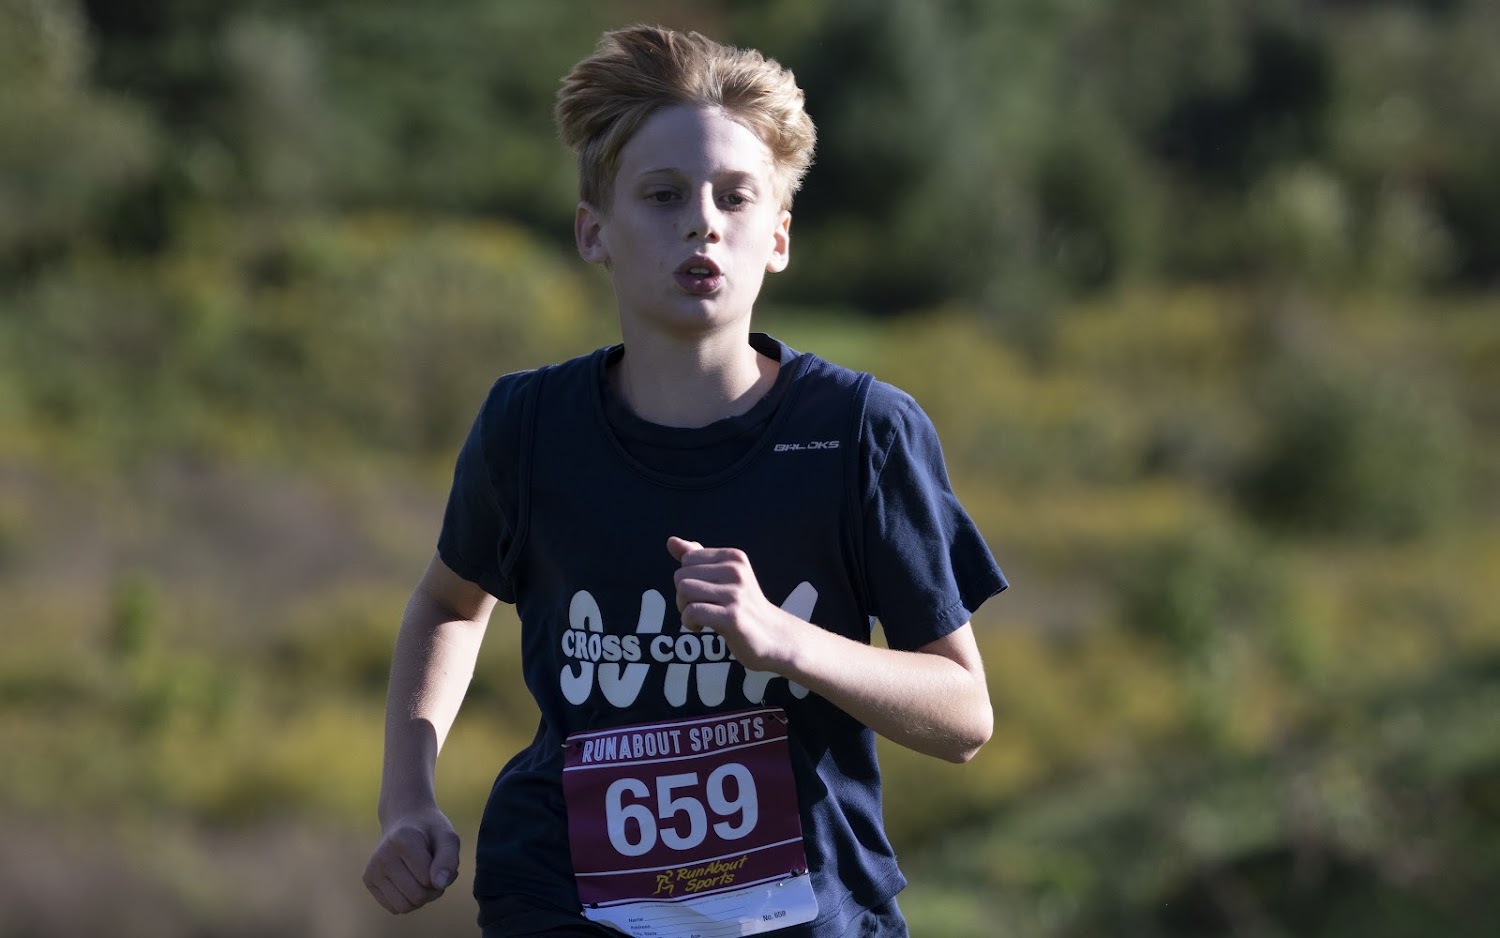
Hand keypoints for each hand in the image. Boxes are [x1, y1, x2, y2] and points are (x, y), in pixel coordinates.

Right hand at [362, 807, 459, 914]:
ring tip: (423, 879)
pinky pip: (394, 908)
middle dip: (432, 890)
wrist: (405, 820)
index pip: (428, 880)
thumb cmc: (431, 832)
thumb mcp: (448, 838)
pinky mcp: (368, 880)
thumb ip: (449, 860)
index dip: (441, 876)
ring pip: (404, 907)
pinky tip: (409, 882)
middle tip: (434, 872)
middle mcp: (383, 854)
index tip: (440, 860)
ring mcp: (372, 868)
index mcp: (403, 839)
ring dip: (420, 899)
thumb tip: (440, 885)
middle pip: (417, 896)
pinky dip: (407, 901)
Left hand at [667, 536, 806, 672]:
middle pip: (681, 576)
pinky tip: (701, 628)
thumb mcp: (724, 577)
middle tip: (700, 609)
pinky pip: (692, 612)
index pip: (687, 558)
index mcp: (734, 557)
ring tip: (701, 618)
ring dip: (684, 609)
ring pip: (684, 592)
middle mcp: (736, 571)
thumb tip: (671, 541)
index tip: (703, 594)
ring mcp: (735, 594)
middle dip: (682, 596)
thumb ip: (698, 558)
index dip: (687, 578)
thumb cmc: (744, 606)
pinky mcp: (732, 617)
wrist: (774, 637)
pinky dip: (689, 622)